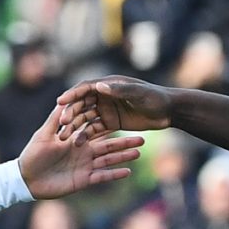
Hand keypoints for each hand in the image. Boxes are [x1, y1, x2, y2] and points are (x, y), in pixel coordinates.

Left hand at [18, 106, 144, 200]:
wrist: (26, 180)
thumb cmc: (32, 155)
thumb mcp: (44, 135)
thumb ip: (56, 119)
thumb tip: (64, 99)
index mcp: (77, 140)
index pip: (98, 130)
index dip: (112, 125)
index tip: (126, 117)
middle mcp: (84, 152)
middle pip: (109, 146)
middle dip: (125, 143)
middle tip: (143, 139)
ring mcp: (85, 166)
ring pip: (108, 160)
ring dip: (123, 157)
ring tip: (139, 153)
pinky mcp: (83, 180)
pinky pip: (101, 176)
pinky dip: (114, 174)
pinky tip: (128, 171)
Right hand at [57, 77, 172, 137]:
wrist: (169, 111)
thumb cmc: (155, 98)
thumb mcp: (138, 93)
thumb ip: (119, 90)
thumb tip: (98, 87)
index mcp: (108, 85)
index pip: (84, 88)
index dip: (71, 95)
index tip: (60, 102)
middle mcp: (103, 96)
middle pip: (81, 104)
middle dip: (71, 113)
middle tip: (62, 123)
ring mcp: (106, 110)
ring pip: (85, 118)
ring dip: (75, 127)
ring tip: (66, 137)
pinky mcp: (110, 122)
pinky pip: (94, 129)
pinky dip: (86, 136)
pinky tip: (79, 143)